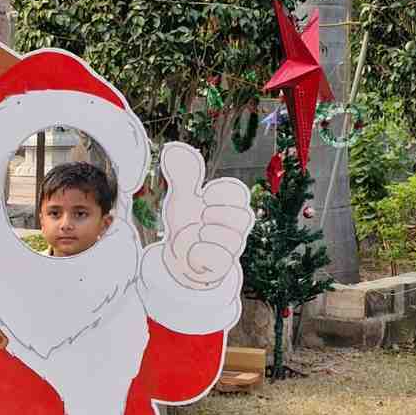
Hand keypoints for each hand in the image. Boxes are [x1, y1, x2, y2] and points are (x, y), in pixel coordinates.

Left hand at [158, 143, 252, 290]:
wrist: (176, 258)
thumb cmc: (185, 224)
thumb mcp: (181, 197)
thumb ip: (181, 175)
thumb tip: (172, 148)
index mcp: (229, 204)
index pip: (238, 192)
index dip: (218, 192)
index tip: (203, 196)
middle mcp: (237, 226)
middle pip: (242, 216)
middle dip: (214, 215)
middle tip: (199, 219)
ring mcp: (232, 247)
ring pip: (229, 239)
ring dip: (203, 236)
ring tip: (195, 237)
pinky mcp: (224, 267)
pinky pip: (218, 258)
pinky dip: (199, 254)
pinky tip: (193, 253)